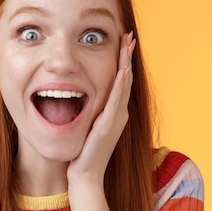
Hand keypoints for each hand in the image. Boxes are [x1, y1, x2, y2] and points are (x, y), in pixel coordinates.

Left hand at [67, 31, 135, 186]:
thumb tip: (82, 98)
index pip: (121, 81)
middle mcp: (119, 113)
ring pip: (124, 85)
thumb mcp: (89, 126)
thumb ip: (91, 112)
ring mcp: (116, 119)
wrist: (85, 175)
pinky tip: (123, 71)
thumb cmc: (84, 153)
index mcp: (115, 112)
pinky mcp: (108, 125)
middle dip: (127, 56)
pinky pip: (116, 101)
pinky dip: (120, 85)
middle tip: (129, 35)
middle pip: (126, 78)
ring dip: (126, 63)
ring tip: (128, 44)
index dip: (123, 61)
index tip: (123, 42)